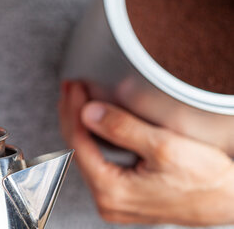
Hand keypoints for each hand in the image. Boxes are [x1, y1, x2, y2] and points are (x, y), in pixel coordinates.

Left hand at [59, 81, 233, 225]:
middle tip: (70, 88)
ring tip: (76, 99)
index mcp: (112, 191)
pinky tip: (93, 121)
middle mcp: (108, 200)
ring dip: (80, 125)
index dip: (73, 110)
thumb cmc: (206, 180)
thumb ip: (123, 128)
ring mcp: (115, 200)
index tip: (74, 87)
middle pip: (77, 149)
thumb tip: (89, 112)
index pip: (78, 143)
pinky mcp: (124, 195)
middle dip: (72, 115)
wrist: (229, 201)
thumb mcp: (164, 147)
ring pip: (85, 155)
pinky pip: (97, 162)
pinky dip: (93, 138)